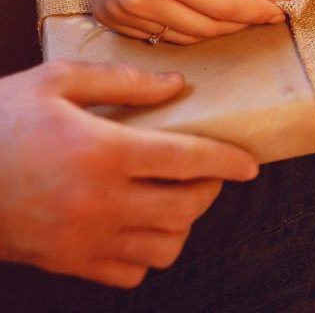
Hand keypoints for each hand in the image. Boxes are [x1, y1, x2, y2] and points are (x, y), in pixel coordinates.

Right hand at [0, 61, 257, 287]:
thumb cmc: (2, 118)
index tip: (250, 166)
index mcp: (103, 151)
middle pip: (185, 207)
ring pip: (164, 247)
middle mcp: (100, 201)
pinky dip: (147, 252)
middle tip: (208, 171)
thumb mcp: (58, 80)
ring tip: (176, 197)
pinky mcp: (67, 262)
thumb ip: (123, 82)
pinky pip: (129, 272)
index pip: (186, 160)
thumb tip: (176, 85)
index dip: (226, 162)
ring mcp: (84, 239)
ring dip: (183, 223)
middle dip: (209, 190)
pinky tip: (140, 225)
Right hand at [51, 0, 285, 44]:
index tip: (281, 9)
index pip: (225, 6)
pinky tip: (192, 2)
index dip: (258, 11)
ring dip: (214, 24)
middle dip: (241, 20)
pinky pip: (161, 35)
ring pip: (187, 38)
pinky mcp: (111, 19)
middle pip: (209, 28)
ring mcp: (120, 12)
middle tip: (261, 6)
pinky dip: (185, 25)